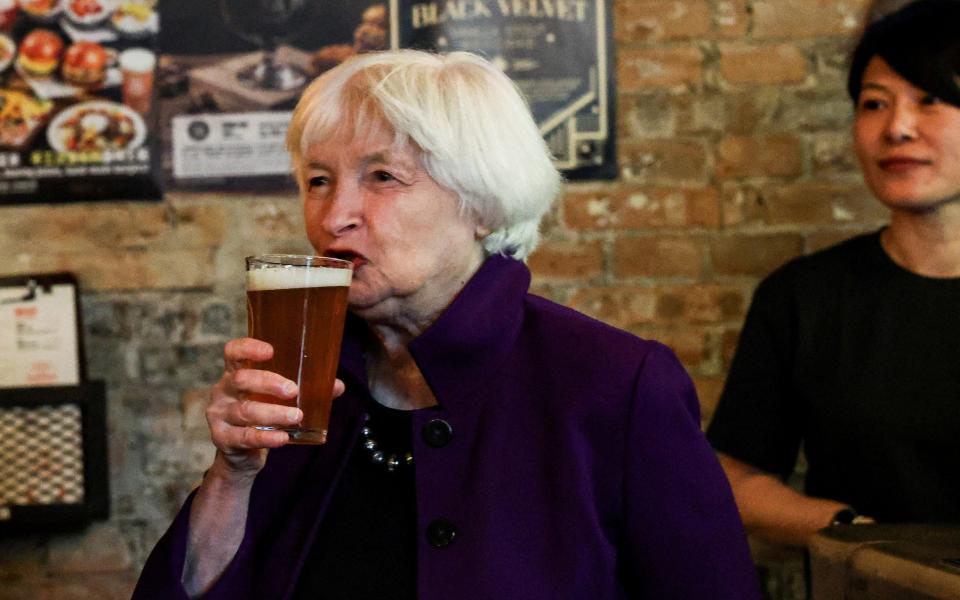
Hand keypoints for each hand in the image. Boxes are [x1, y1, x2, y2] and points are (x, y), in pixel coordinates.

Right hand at [205, 337, 344, 477]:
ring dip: (273, 413)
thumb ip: (306, 390)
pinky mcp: (223, 439)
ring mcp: (219, 415)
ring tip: (296, 415)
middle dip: (268, 382)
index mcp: (235, 373)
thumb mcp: (277, 399)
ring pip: (245, 411)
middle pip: (241, 379)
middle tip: (293, 390)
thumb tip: (337, 385)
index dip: (248, 348)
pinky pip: (245, 437)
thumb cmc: (260, 415)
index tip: (271, 351)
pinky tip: (283, 437)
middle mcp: (223, 391)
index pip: (233, 352)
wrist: (240, 455)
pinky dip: (266, 438)